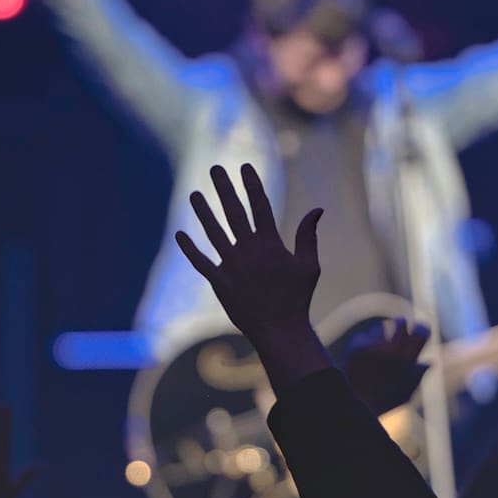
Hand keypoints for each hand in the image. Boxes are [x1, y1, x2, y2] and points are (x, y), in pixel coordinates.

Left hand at [176, 164, 321, 340]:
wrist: (280, 331)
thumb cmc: (298, 298)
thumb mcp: (310, 266)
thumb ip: (308, 236)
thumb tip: (317, 209)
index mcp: (271, 245)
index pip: (260, 206)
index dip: (252, 184)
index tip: (245, 167)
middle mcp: (249, 251)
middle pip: (234, 213)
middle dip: (224, 188)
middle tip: (215, 168)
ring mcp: (232, 267)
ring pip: (214, 233)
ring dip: (203, 212)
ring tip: (194, 194)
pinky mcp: (219, 283)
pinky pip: (201, 262)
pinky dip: (190, 249)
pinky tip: (181, 234)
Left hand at [343, 318, 429, 414]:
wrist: (353, 408)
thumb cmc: (382, 404)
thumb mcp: (406, 394)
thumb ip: (418, 376)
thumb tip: (430, 362)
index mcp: (408, 362)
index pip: (421, 333)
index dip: (422, 328)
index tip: (420, 327)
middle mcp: (393, 351)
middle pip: (401, 323)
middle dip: (402, 323)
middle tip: (401, 322)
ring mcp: (374, 347)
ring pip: (381, 328)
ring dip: (382, 334)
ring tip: (377, 349)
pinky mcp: (358, 347)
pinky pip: (365, 336)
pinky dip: (365, 343)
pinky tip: (363, 357)